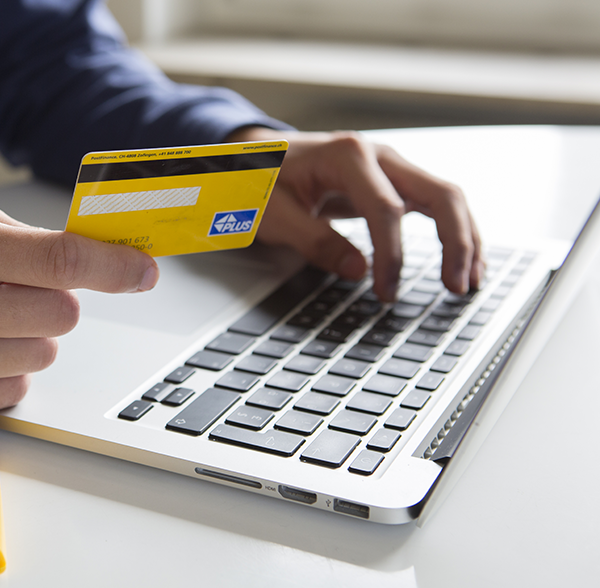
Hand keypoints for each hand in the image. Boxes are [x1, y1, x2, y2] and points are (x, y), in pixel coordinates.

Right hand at [0, 197, 158, 420]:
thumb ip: (23, 235)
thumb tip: (97, 258)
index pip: (57, 261)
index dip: (111, 267)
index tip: (143, 271)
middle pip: (61, 313)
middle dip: (51, 299)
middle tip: (7, 289)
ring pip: (45, 354)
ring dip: (27, 336)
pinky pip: (19, 388)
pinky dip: (5, 368)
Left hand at [227, 127, 482, 300]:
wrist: (257, 157)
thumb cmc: (261, 180)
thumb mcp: (274, 213)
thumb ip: (314, 241)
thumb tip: (359, 271)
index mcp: (347, 155)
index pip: (386, 209)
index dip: (392, 255)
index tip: (386, 292)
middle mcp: (379, 154)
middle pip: (439, 193)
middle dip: (455, 242)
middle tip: (456, 287)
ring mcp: (390, 167)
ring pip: (445, 197)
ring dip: (464, 238)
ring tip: (470, 280)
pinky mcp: (392, 183)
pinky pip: (433, 205)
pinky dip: (453, 232)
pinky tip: (464, 261)